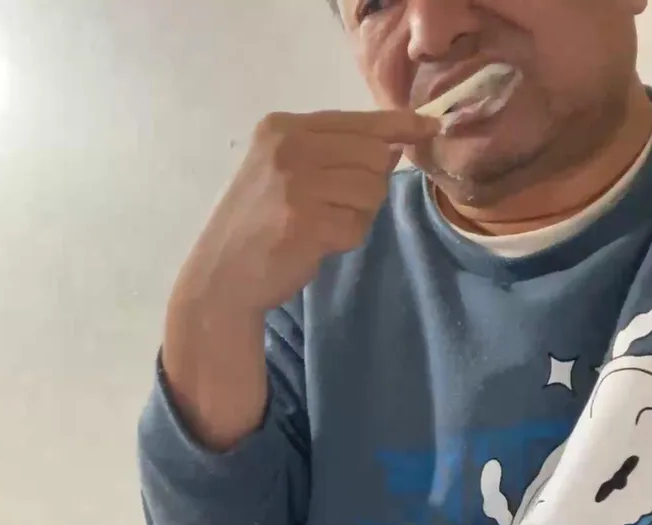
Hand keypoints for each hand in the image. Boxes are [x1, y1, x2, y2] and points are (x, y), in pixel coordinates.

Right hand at [161, 110, 438, 449]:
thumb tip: (396, 143)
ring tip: (321, 225)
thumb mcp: (286, 170)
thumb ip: (335, 151)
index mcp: (282, 127)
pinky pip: (358, 226)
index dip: (400, 125)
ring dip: (358, 215)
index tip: (429, 127)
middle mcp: (288, 148)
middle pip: (374, 155)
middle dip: (369, 185)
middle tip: (334, 206)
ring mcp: (295, 184)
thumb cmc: (257, 223)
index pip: (358, 120)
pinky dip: (346, 239)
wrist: (222, 276)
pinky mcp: (306, 222)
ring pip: (373, 190)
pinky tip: (316, 243)